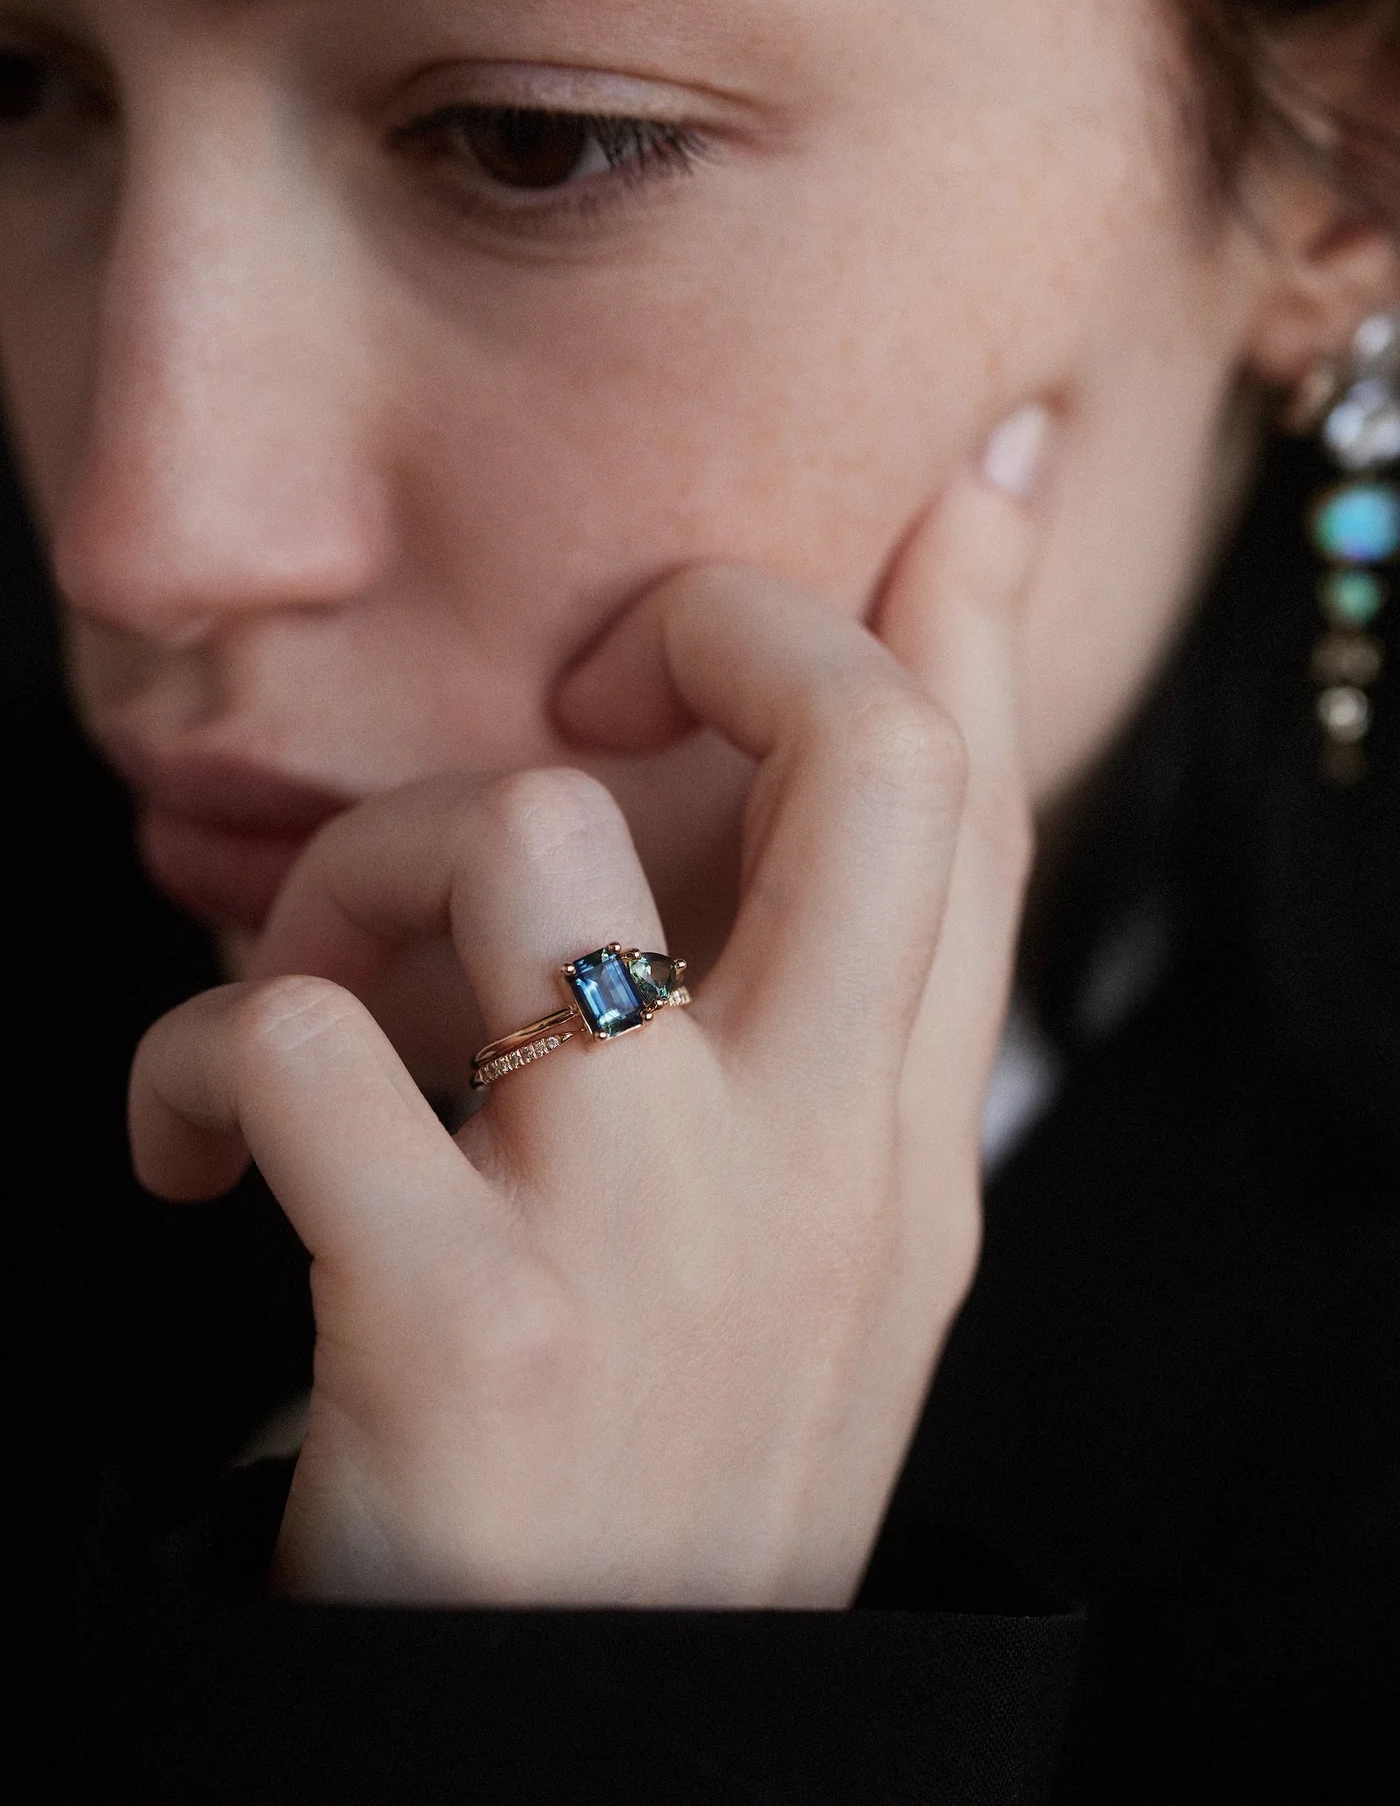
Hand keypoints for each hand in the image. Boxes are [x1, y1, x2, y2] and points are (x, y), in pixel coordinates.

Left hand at [129, 434, 1047, 1607]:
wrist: (584, 1767)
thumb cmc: (677, 1478)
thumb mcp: (820, 1270)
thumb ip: (828, 1052)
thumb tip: (797, 861)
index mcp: (904, 1148)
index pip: (984, 815)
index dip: (977, 611)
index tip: (969, 474)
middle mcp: (819, 1163)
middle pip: (856, 755)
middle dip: (723, 624)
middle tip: (589, 679)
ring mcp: (654, 1233)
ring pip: (523, 839)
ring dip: (368, 865)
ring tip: (319, 982)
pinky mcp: (466, 1324)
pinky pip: (293, 1040)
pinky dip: (197, 1056)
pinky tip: (200, 1147)